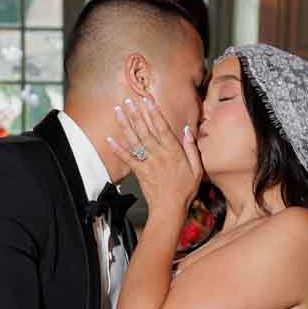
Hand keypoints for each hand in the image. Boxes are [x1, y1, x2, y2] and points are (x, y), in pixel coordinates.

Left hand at [108, 91, 201, 211]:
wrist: (170, 209)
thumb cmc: (185, 190)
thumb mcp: (197, 168)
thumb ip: (192, 148)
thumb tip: (187, 130)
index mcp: (173, 151)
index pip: (162, 127)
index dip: (154, 112)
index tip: (148, 99)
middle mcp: (159, 154)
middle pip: (145, 129)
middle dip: (136, 113)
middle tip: (128, 100)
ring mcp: (147, 162)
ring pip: (134, 140)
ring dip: (125, 124)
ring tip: (118, 111)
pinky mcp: (139, 172)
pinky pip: (127, 158)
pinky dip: (118, 148)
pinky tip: (110, 138)